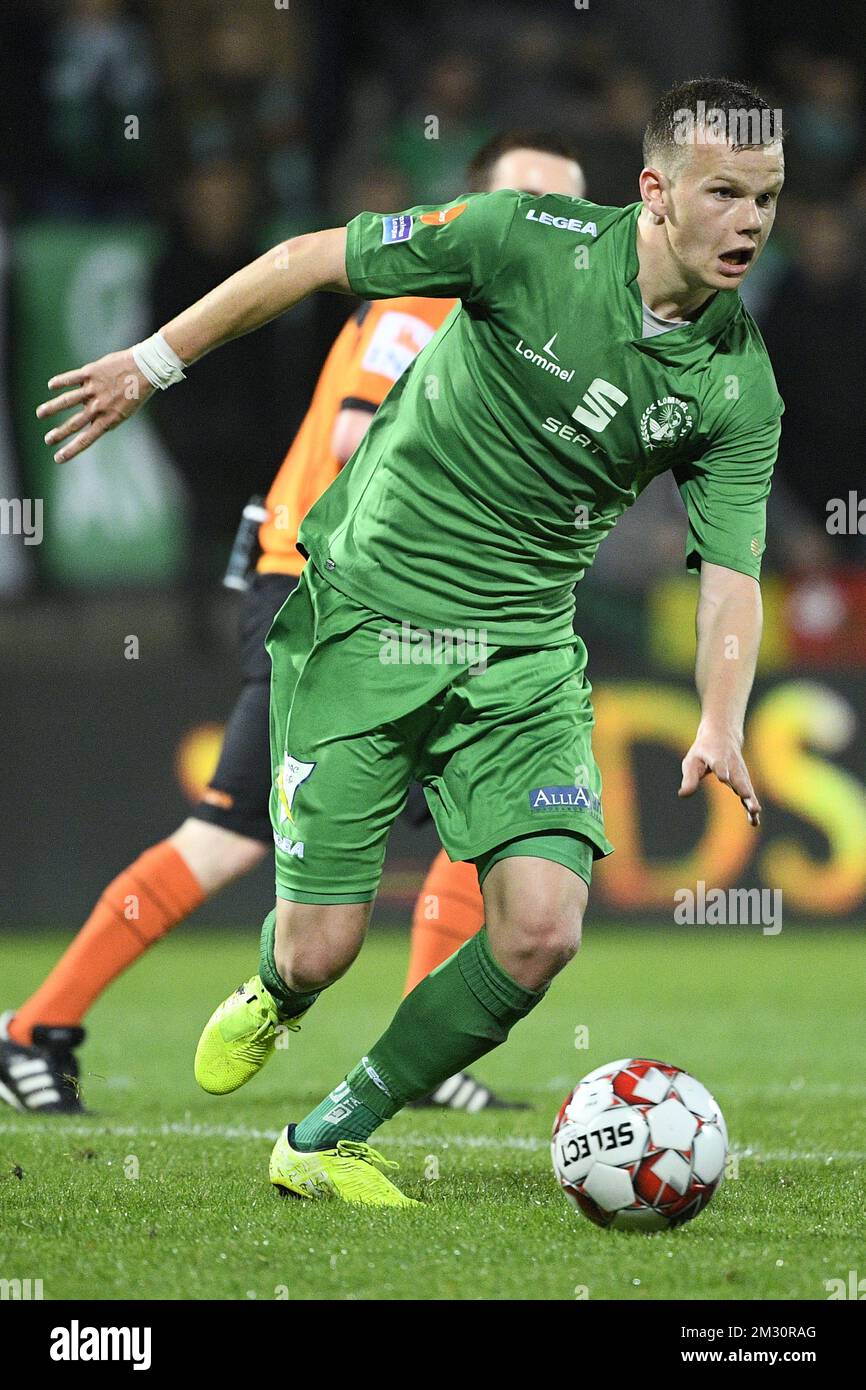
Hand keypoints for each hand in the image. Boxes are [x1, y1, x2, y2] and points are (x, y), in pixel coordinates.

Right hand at [36, 348, 153, 462]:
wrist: (146, 368)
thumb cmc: (137, 391)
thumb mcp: (124, 411)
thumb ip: (105, 416)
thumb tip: (86, 418)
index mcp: (108, 419)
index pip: (86, 439)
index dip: (71, 450)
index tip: (58, 458)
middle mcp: (99, 407)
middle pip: (74, 424)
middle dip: (59, 434)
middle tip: (47, 441)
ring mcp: (94, 389)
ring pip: (67, 401)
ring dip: (52, 408)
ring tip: (40, 414)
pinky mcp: (91, 373)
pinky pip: (71, 379)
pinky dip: (60, 382)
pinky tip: (51, 386)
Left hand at [678, 725, 760, 826]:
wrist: (724, 735)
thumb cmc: (704, 751)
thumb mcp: (692, 761)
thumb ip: (690, 778)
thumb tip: (682, 794)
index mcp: (717, 757)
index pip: (719, 764)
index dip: (721, 770)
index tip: (723, 777)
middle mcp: (732, 765)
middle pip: (738, 776)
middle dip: (742, 787)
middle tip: (746, 796)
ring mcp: (740, 773)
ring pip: (747, 787)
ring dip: (751, 799)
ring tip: (755, 811)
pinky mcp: (744, 782)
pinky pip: (749, 795)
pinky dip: (751, 806)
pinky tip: (754, 821)